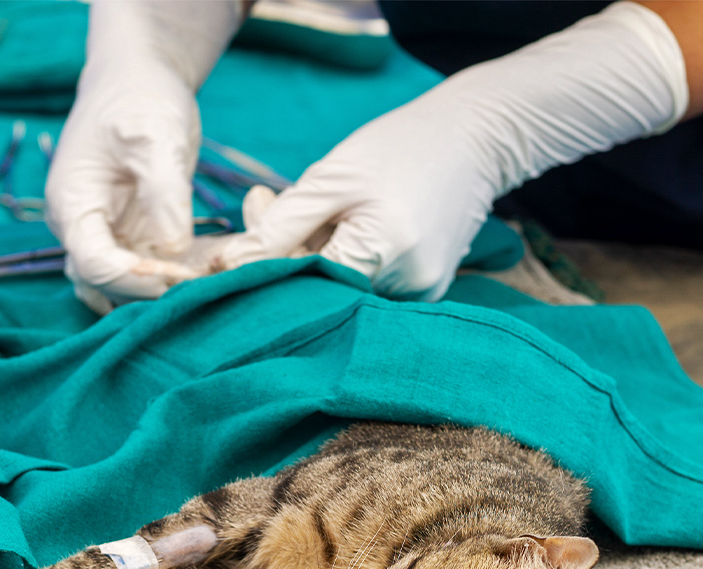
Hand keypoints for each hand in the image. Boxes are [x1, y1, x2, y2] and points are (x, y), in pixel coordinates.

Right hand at [45, 1, 243, 314]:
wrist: (139, 82)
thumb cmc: (139, 98)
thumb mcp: (154, 135)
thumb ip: (164, 192)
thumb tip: (174, 247)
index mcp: (73, 206)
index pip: (93, 264)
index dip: (136, 277)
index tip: (181, 273)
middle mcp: (85, 231)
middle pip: (112, 285)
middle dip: (157, 287)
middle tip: (209, 280)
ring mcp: (109, 237)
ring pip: (135, 287)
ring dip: (173, 289)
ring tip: (217, 275)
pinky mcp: (136, 238)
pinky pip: (159, 270)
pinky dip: (186, 275)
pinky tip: (221, 266)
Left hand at [216, 93, 500, 302]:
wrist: (476, 140)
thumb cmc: (399, 148)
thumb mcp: (330, 177)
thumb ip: (279, 226)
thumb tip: (226, 267)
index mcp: (382, 251)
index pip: (301, 283)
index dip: (265, 263)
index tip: (245, 222)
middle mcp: (406, 286)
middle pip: (320, 290)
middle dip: (283, 253)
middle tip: (262, 199)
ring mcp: (419, 295)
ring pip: (341, 288)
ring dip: (312, 253)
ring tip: (317, 204)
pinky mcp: (425, 293)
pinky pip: (366, 283)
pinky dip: (345, 257)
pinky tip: (348, 221)